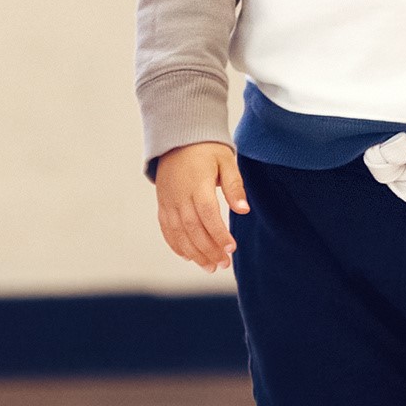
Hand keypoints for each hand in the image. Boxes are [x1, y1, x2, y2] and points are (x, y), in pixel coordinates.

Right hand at [154, 141, 247, 271]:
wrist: (177, 138)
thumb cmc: (206, 149)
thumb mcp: (226, 161)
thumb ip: (234, 185)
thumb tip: (243, 210)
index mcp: (197, 183)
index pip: (208, 214)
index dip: (218, 234)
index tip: (231, 249)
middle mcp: (179, 195)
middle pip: (192, 228)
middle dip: (208, 250)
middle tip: (223, 265)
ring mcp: (168, 201)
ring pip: (178, 233)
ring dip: (194, 253)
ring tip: (209, 267)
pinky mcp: (162, 204)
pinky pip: (167, 229)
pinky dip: (176, 245)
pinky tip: (189, 257)